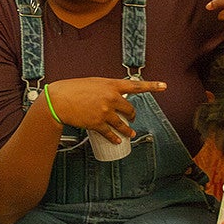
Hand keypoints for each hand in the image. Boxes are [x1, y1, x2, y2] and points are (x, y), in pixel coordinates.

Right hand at [43, 78, 165, 144]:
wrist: (59, 100)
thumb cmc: (73, 89)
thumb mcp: (93, 83)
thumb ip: (105, 89)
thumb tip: (113, 97)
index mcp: (111, 84)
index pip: (136, 85)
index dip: (152, 86)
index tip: (164, 86)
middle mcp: (111, 98)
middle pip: (130, 109)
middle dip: (132, 115)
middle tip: (131, 118)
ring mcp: (105, 112)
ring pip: (122, 124)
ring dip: (128, 130)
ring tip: (130, 133)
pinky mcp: (97, 123)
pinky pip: (110, 133)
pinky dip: (115, 138)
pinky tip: (118, 141)